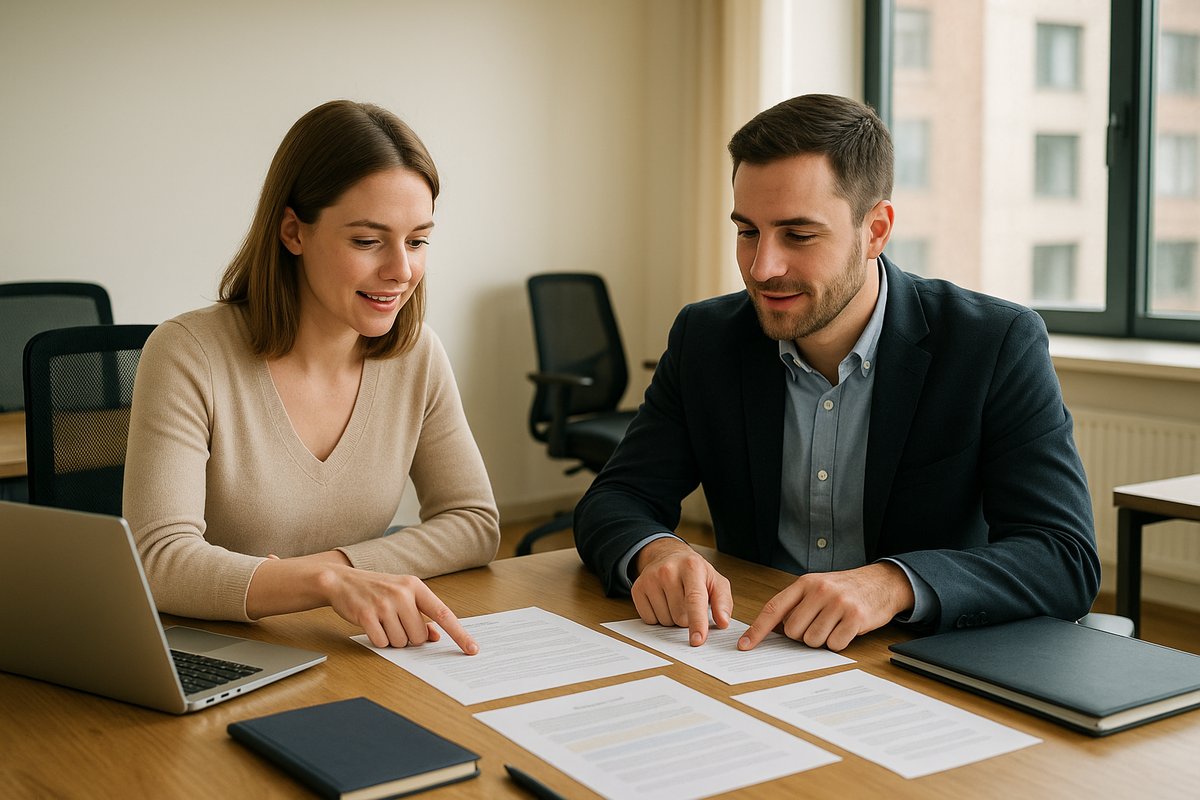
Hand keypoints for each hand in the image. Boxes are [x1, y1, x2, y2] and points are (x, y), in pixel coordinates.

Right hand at [316, 567, 478, 653]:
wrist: (342, 581)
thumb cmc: (377, 589)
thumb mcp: (402, 594)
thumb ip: (421, 614)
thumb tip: (435, 636)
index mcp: (415, 587)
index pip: (443, 613)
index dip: (459, 633)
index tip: (472, 648)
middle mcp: (402, 594)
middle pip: (418, 636)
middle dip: (409, 637)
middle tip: (395, 623)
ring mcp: (384, 604)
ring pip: (401, 642)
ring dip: (392, 639)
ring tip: (382, 621)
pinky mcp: (366, 615)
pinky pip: (381, 642)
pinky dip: (378, 640)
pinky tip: (372, 625)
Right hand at [631, 538, 732, 645]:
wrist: (668, 556)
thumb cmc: (694, 572)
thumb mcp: (716, 581)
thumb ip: (723, 602)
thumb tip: (723, 622)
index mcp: (691, 567)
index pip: (694, 599)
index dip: (697, 622)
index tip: (697, 640)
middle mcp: (668, 570)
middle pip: (680, 617)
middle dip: (687, 618)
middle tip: (688, 602)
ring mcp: (650, 579)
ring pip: (664, 621)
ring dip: (672, 618)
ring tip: (675, 600)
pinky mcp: (637, 588)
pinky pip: (650, 620)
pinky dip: (658, 617)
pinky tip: (662, 602)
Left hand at [738, 562, 913, 651]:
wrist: (881, 583)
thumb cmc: (844, 589)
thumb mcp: (817, 587)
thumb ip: (795, 604)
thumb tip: (773, 630)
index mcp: (805, 583)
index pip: (774, 608)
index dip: (758, 629)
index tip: (745, 645)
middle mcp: (820, 591)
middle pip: (793, 631)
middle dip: (802, 635)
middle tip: (818, 624)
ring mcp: (838, 604)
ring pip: (812, 640)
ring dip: (821, 639)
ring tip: (834, 624)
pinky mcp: (855, 618)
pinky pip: (834, 644)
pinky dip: (838, 642)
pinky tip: (846, 628)